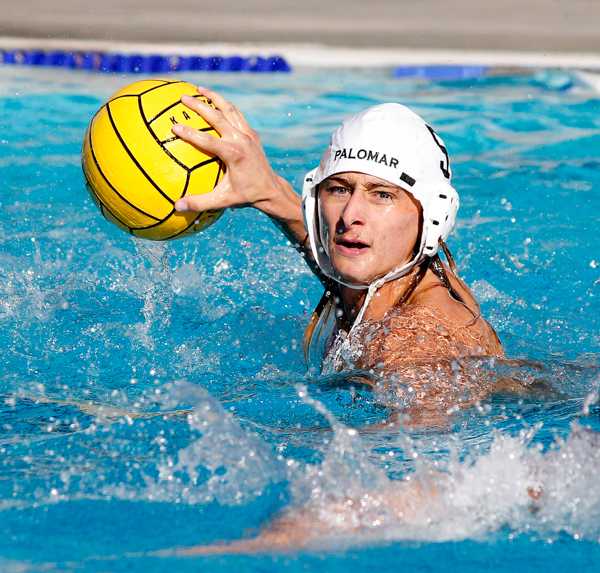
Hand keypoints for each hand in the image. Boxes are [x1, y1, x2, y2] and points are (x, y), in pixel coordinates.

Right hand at [171, 87, 299, 227]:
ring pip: (230, 109)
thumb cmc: (246, 196)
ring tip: (199, 89)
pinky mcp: (252, 134)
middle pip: (217, 116)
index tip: (173, 127)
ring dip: (214, 97)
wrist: (271, 190)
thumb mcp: (223, 201)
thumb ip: (200, 202)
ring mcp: (248, 135)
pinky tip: (214, 103)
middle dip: (199, 105)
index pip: (207, 140)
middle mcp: (241, 140)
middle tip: (182, 97)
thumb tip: (177, 207)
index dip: (189, 133)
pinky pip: (236, 114)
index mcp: (233, 154)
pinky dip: (225, 106)